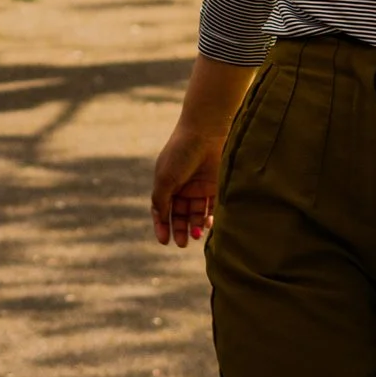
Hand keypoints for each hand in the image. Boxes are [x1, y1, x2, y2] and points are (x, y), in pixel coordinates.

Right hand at [150, 125, 224, 245]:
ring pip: (195, 213)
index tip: (164, 240)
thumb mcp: (165, 178)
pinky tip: (206, 225)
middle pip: (179, 214)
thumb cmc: (180, 153)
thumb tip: (160, 218)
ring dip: (194, 226)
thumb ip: (161, 200)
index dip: (162, 225)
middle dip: (179, 229)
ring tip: (195, 235)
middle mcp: (182, 187)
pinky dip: (209, 218)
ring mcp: (199, 187)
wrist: (205, 133)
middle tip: (181, 243)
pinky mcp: (215, 186)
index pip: (162, 209)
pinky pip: (211, 207)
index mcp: (165, 183)